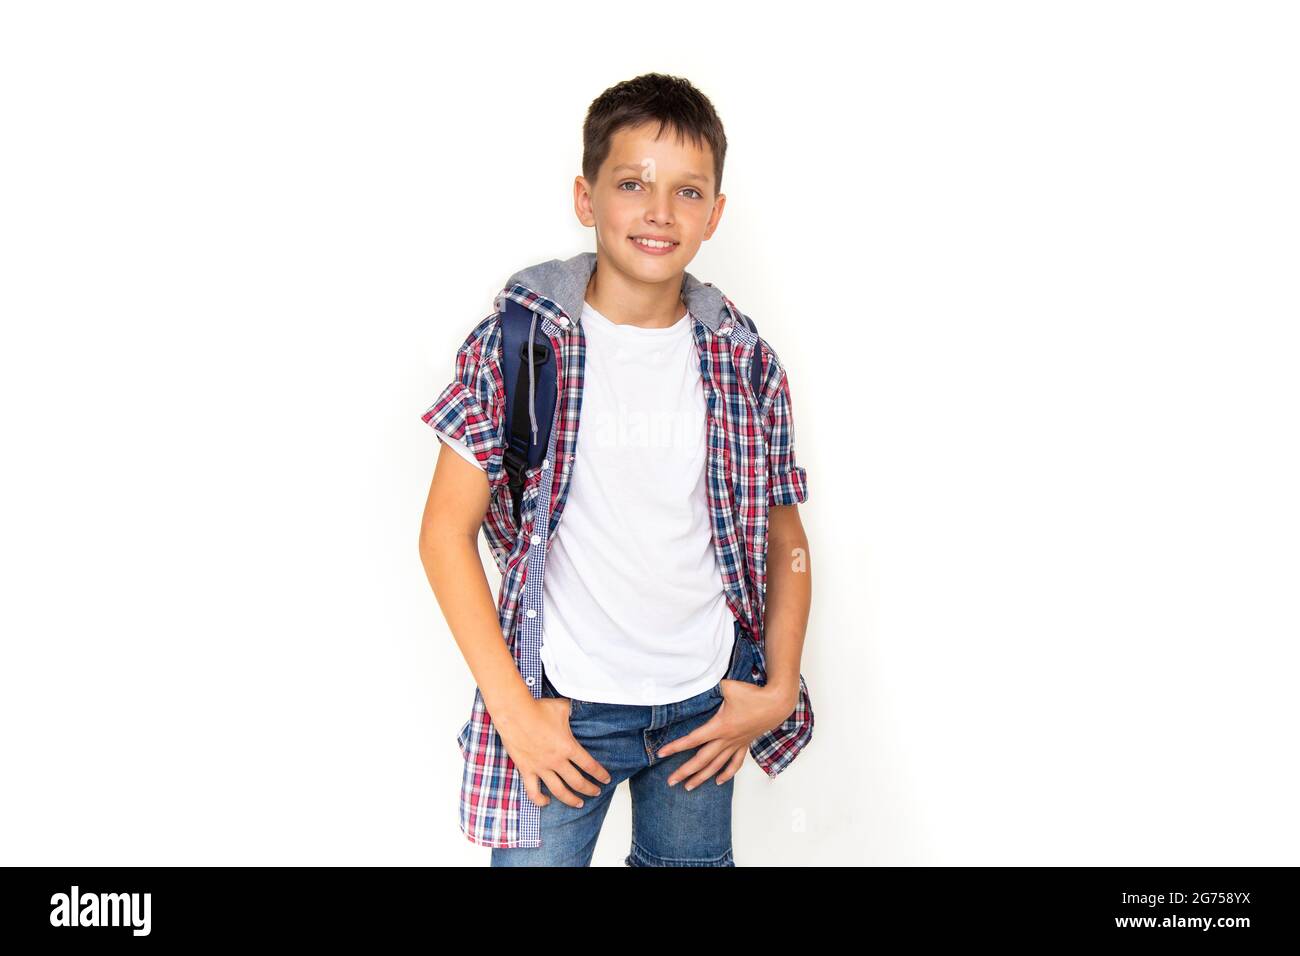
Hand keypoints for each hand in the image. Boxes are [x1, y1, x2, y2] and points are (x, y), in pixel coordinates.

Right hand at [495, 696, 611, 808]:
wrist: (514, 712)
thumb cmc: (538, 708)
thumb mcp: (563, 707)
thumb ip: (573, 711)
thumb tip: (579, 707)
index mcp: (568, 747)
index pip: (590, 765)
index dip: (600, 774)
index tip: (606, 779)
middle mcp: (556, 761)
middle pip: (578, 782)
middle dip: (590, 789)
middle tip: (596, 792)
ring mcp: (541, 767)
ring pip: (559, 791)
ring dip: (571, 800)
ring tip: (579, 804)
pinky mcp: (526, 769)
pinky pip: (533, 791)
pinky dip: (540, 800)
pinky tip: (546, 802)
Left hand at [654, 678, 796, 789]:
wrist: (777, 703)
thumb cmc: (753, 694)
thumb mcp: (728, 686)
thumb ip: (711, 686)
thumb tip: (696, 681)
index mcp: (720, 726)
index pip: (693, 740)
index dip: (676, 747)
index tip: (661, 753)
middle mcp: (726, 739)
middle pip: (702, 760)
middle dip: (685, 772)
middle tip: (670, 782)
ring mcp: (736, 744)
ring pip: (716, 766)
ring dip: (702, 777)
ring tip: (689, 787)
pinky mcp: (745, 744)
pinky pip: (735, 763)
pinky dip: (726, 773)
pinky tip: (719, 781)